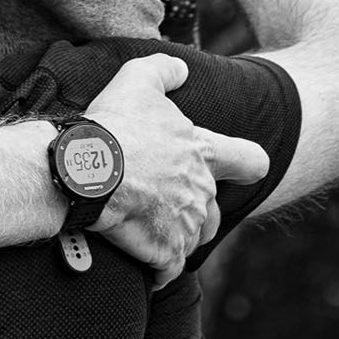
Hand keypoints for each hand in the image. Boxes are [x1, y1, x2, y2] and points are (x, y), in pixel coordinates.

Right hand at [82, 55, 268, 286]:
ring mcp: (187, 223)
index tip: (238, 172)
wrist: (87, 170)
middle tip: (158, 205)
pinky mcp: (167, 252)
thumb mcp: (136, 81)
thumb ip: (163, 70)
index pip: (251, 161)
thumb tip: (181, 68)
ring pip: (192, 239)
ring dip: (176, 239)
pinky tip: (142, 266)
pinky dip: (159, 270)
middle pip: (213, 210)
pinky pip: (169, 270)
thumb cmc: (112, 125)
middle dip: (191, 210)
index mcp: (203, 152)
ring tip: (148, 233)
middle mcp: (202, 190)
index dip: (246, 167)